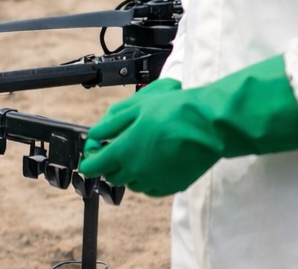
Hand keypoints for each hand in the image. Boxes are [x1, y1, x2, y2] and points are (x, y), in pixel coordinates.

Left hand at [81, 78, 211, 195]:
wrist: (209, 125)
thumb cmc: (173, 112)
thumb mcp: (134, 108)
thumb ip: (110, 124)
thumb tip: (95, 134)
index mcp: (124, 152)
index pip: (94, 166)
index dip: (88, 160)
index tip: (90, 153)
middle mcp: (137, 171)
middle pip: (111, 176)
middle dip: (107, 164)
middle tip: (113, 147)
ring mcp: (155, 181)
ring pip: (131, 183)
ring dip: (127, 171)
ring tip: (137, 151)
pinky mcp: (173, 186)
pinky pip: (150, 188)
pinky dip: (145, 179)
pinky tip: (152, 162)